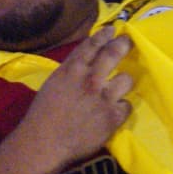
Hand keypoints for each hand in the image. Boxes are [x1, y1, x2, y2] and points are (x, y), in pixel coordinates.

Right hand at [14, 27, 133, 171]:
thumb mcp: (53, 84)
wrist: (45, 143)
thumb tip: (85, 64)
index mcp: (71, 69)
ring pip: (127, 79)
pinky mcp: (113, 116)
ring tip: (121, 85)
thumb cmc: (43, 115)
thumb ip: (71, 72)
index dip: (104, 35)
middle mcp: (90, 79)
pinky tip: (115, 111)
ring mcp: (104, 97)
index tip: (113, 29)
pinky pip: (127, 105)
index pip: (91, 45)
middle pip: (113, 54)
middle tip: (129, 41)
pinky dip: (122, 107)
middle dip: (123, 44)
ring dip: (125, 80)